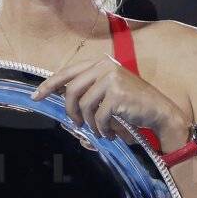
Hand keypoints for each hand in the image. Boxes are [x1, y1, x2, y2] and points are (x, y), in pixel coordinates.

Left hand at [32, 56, 188, 144]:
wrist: (161, 112)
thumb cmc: (132, 103)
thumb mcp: (108, 89)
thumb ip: (86, 88)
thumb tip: (58, 94)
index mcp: (100, 63)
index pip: (68, 72)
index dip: (49, 85)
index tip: (36, 96)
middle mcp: (105, 67)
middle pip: (72, 90)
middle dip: (70, 111)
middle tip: (76, 124)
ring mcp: (112, 79)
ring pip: (84, 105)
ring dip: (89, 123)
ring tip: (99, 130)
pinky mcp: (117, 95)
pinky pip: (98, 116)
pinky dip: (102, 128)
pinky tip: (109, 134)